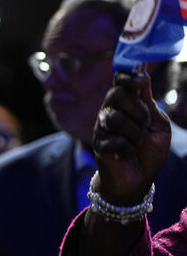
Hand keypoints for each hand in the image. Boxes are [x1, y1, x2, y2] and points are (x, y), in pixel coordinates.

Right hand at [92, 71, 170, 206]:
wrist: (139, 179)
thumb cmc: (149, 151)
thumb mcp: (158, 124)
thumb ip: (149, 103)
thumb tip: (143, 76)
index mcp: (126, 105)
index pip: (120, 82)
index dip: (128, 77)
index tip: (141, 80)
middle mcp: (110, 112)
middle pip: (117, 94)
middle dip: (138, 110)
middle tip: (144, 125)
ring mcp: (101, 128)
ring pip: (115, 119)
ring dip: (134, 134)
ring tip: (136, 144)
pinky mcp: (98, 145)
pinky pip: (115, 141)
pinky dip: (128, 151)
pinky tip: (126, 156)